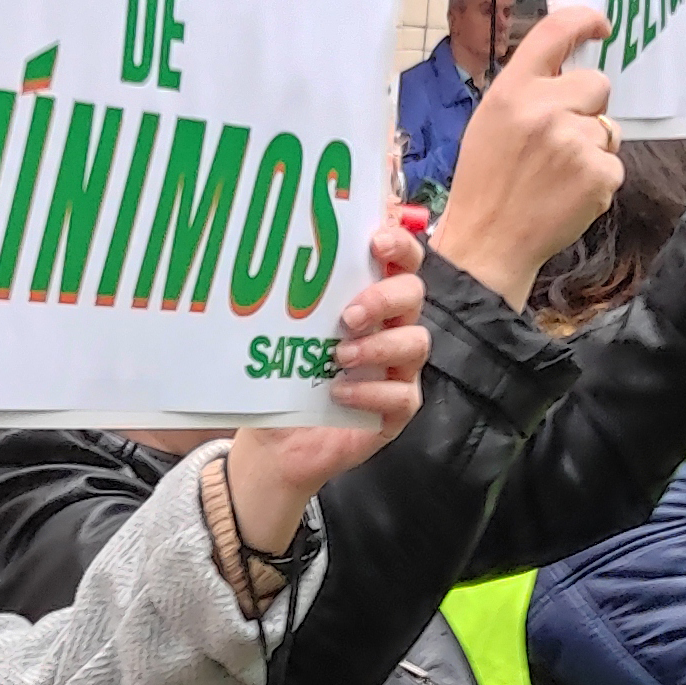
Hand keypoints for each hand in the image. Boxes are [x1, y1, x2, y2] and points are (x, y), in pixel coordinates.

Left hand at [224, 207, 431, 551]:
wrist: (276, 443)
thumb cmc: (283, 378)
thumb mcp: (281, 335)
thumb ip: (289, 300)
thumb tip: (268, 257)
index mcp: (368, 299)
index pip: (400, 260)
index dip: (399, 243)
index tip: (376, 241)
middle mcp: (391, 328)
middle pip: (413, 294)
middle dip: (384, 297)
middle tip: (348, 315)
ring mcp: (398, 370)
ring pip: (416, 343)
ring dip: (378, 345)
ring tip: (340, 357)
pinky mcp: (397, 410)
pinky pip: (402, 396)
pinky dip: (372, 392)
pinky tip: (340, 394)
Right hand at [423, 8, 618, 307]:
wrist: (487, 243)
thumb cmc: (486, 182)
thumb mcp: (490, 121)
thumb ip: (527, 90)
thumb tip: (567, 69)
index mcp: (512, 90)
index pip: (556, 31)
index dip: (585, 20)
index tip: (601, 24)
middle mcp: (544, 108)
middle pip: (597, 83)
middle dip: (588, 106)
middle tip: (560, 139)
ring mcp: (574, 142)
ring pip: (608, 128)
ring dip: (591, 147)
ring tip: (557, 174)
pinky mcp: (598, 174)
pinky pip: (613, 163)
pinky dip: (597, 179)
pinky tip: (568, 194)